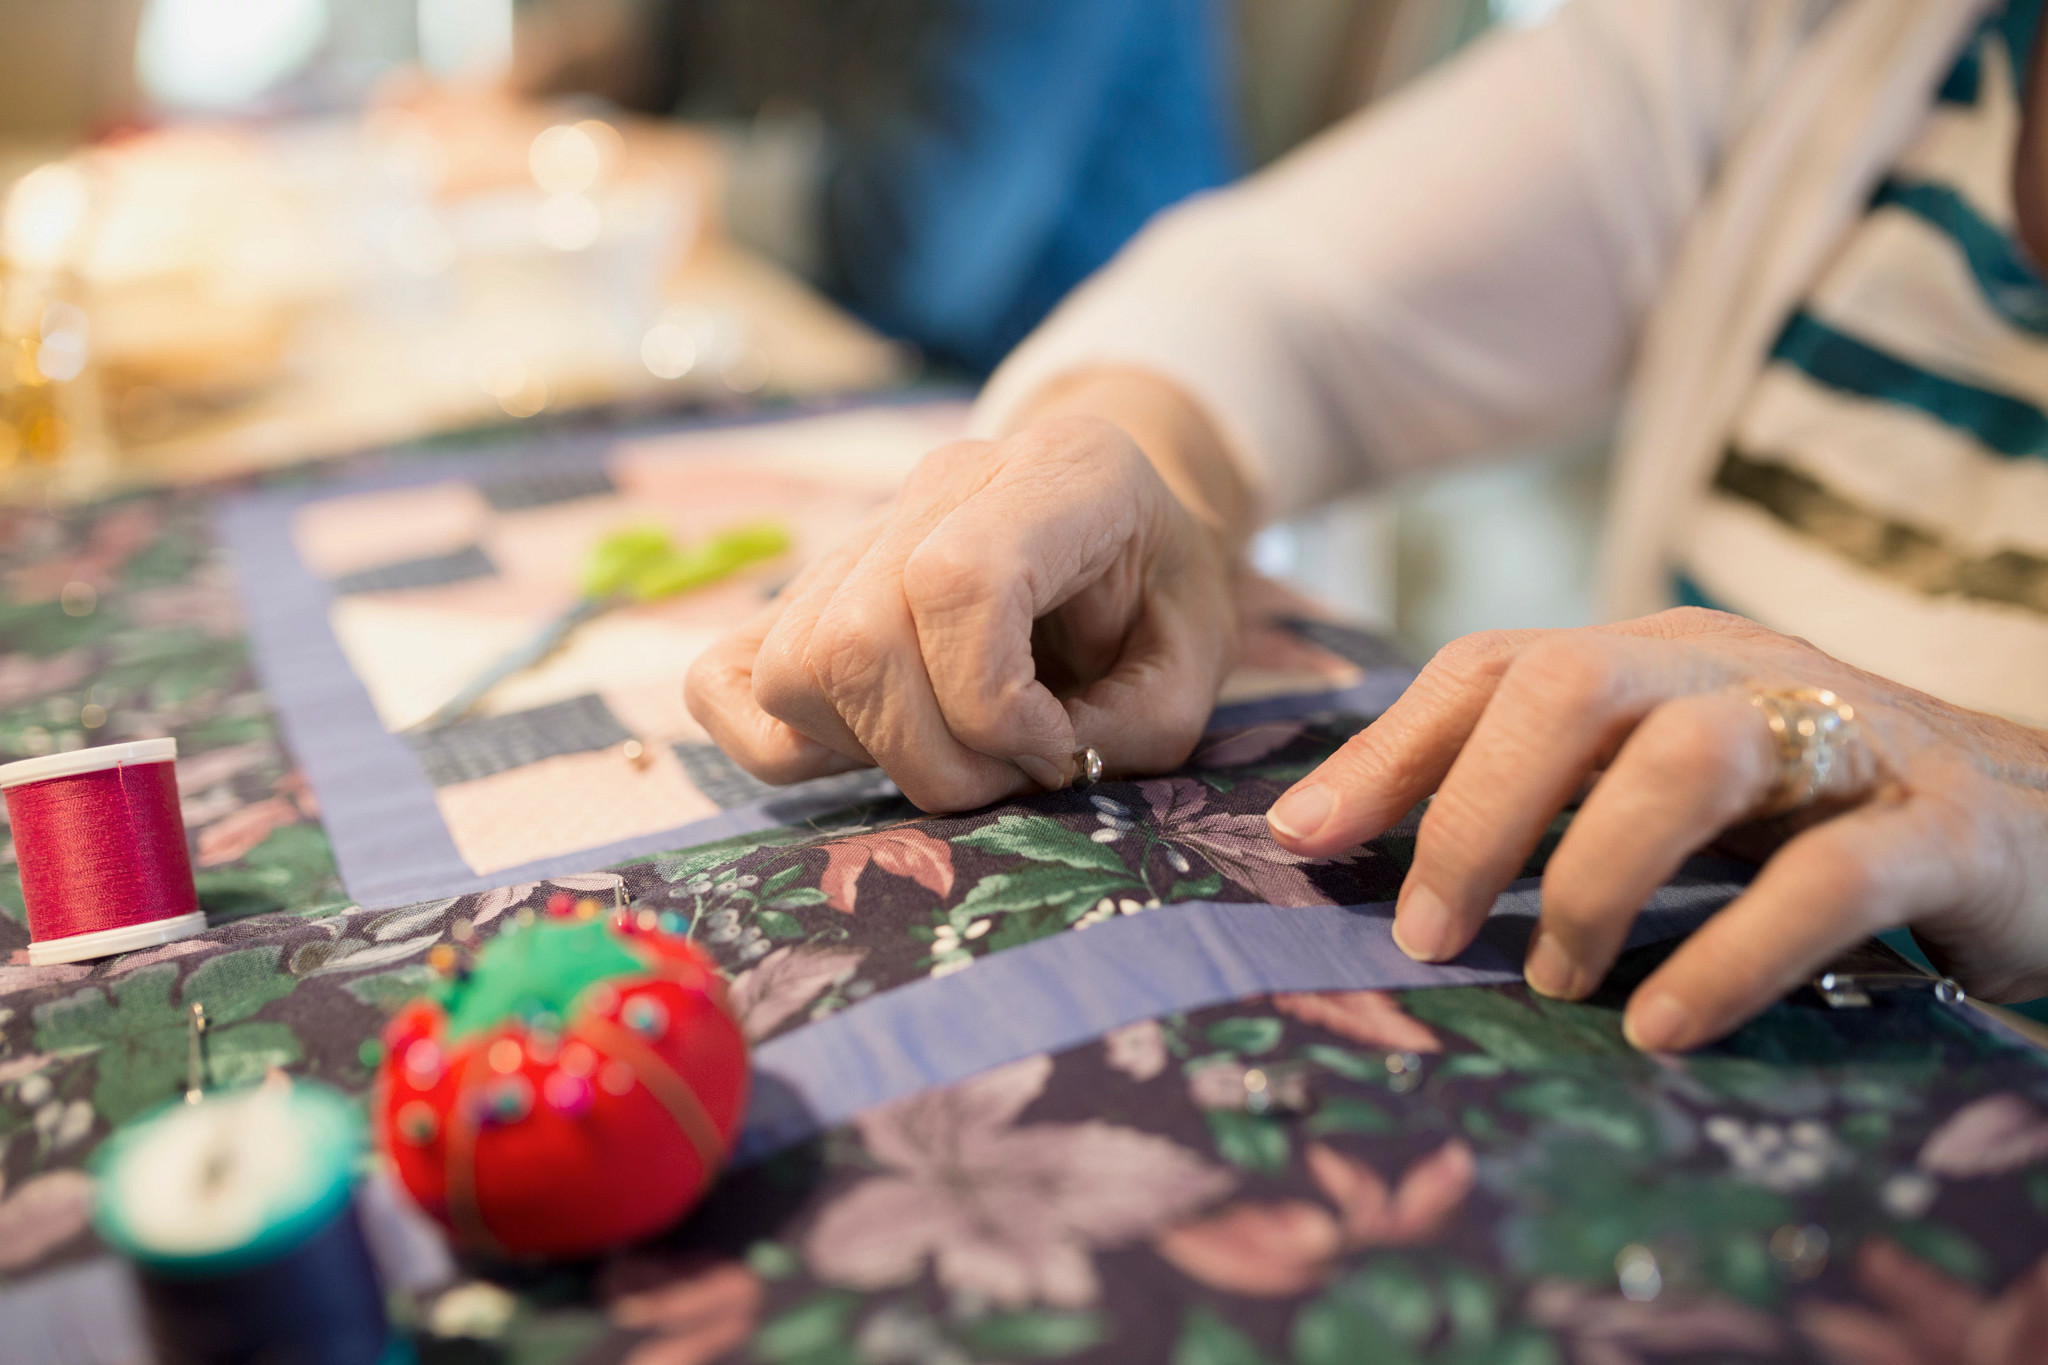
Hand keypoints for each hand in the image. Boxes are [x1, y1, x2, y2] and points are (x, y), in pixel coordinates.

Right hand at [685, 415, 1239, 811]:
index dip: (991, 702)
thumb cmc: (1159, 596)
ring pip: (793, 669)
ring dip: (876, 753)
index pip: (956, 581)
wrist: (1124, 528)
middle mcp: (940, 485)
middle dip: (934, 756)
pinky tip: (876, 745)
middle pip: (856, 640)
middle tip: (1013, 773)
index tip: (1052, 749)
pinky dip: (784, 744)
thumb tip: (1023, 764)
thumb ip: (1131, 724)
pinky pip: (725, 684)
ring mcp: (858, 535)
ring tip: (961, 755)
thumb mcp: (1197, 661)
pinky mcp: (802, 593)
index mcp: (1054, 474)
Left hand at [1265, 608, 2047, 1048]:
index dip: (1386, 749)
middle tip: (1423, 932)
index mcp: (1659, 658)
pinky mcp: (1946, 827)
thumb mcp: (1671, 790)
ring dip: (1590, 878)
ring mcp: (1847, 738)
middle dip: (1472, 812)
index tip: (1299, 841)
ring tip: (1550, 978)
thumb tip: (1365, 863)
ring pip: (1687, 760)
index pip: (1493, 665)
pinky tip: (1665, 1026)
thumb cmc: (1819, 823)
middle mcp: (1739, 671)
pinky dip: (1732, 954)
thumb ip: (1550, 800)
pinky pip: (1826, 878)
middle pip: (1568, 689)